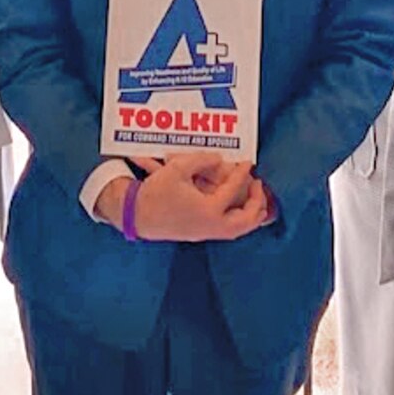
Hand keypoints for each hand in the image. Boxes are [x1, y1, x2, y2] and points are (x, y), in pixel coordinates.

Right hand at [122, 153, 268, 241]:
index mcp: (208, 210)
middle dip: (257, 203)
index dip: (242, 174)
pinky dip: (238, 221)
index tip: (248, 163)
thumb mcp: (178, 168)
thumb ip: (202, 160)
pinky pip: (227, 231)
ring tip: (255, 200)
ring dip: (250, 215)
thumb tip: (219, 160)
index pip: (233, 190)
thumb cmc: (155, 192)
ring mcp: (205, 232)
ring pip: (238, 230)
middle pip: (246, 220)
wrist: (136, 215)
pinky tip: (238, 210)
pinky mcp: (199, 234)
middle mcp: (211, 225)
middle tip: (258, 185)